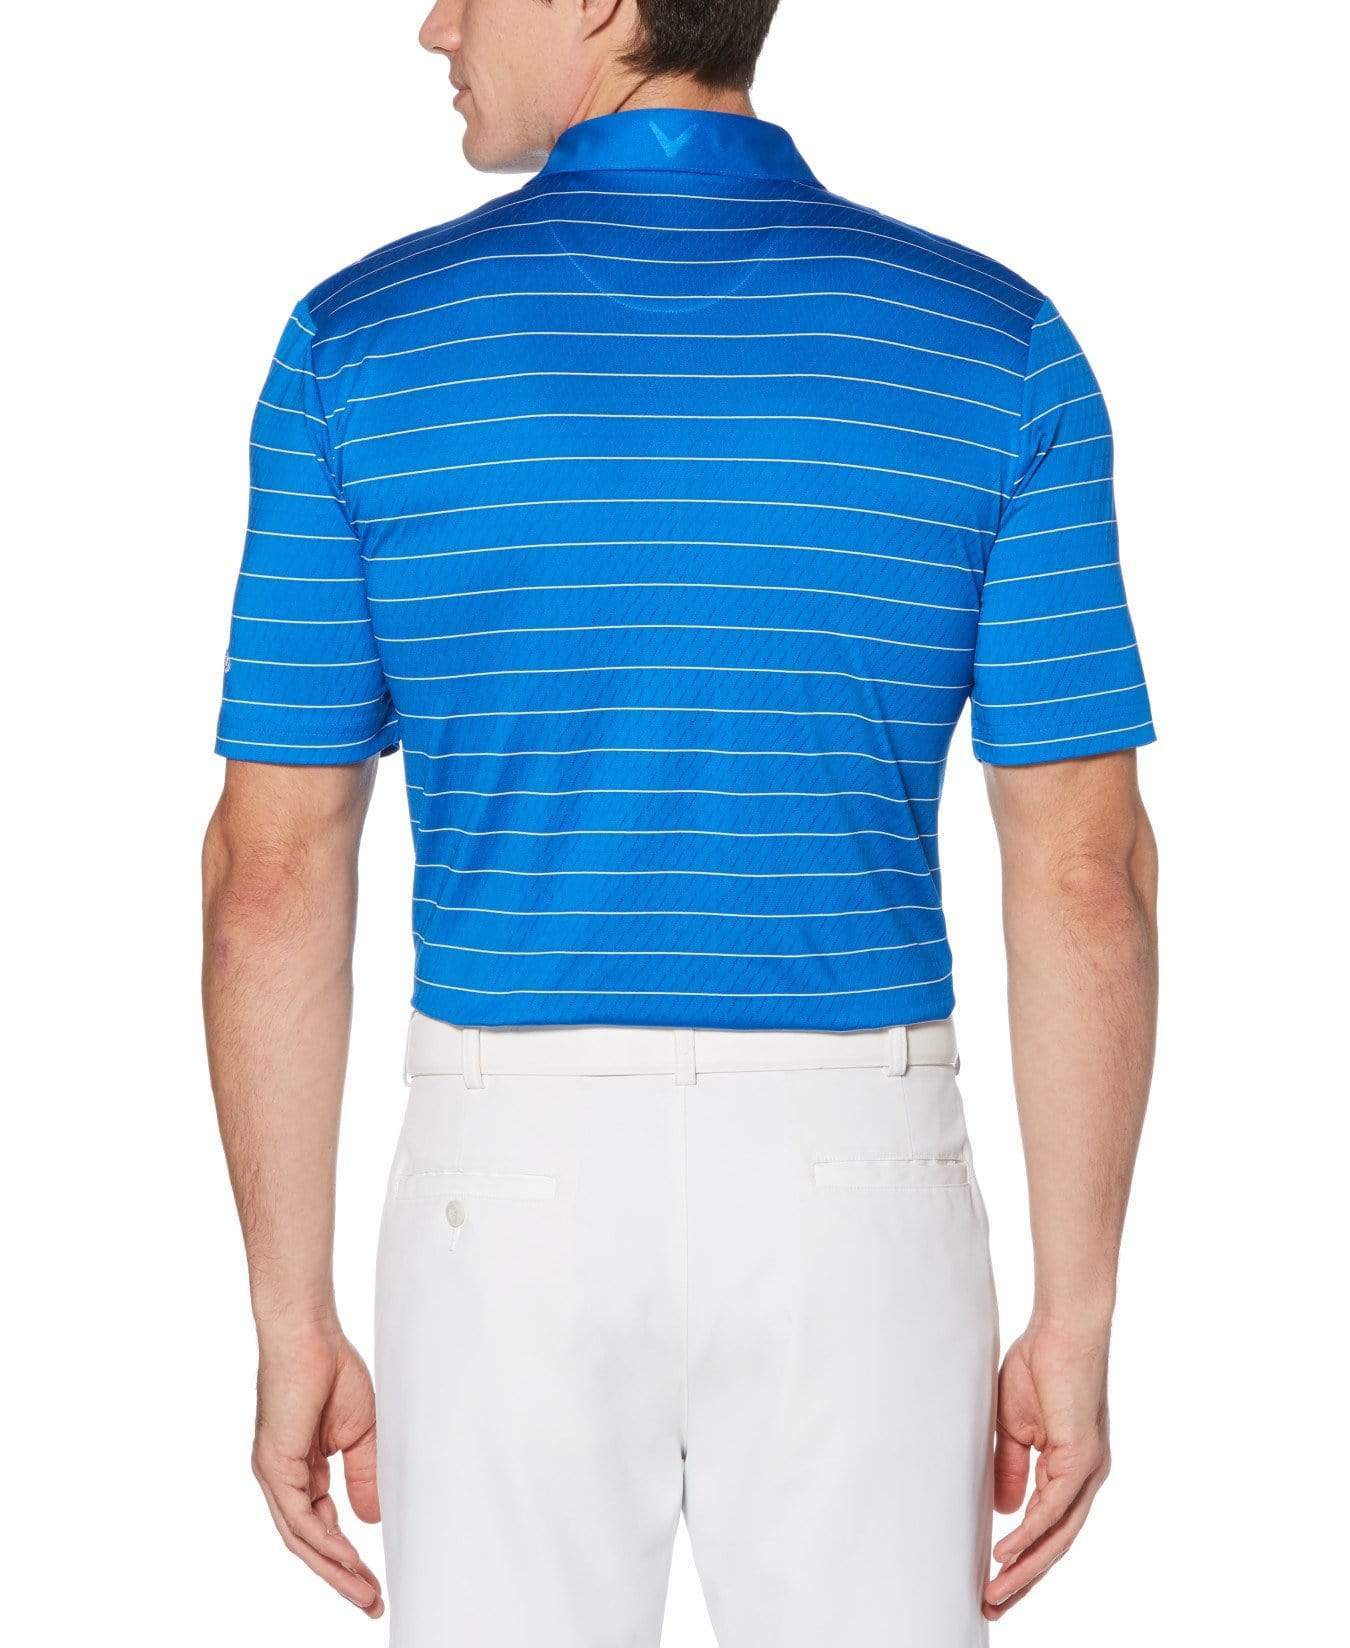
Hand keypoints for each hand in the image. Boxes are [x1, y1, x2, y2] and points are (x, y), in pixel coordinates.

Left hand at [252, 1323, 383, 1617]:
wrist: (309, 1334)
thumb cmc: (332, 1370)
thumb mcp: (361, 1434)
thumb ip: (364, 1477)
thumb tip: (370, 1521)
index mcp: (302, 1470)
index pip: (324, 1526)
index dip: (348, 1557)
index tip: (375, 1581)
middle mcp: (283, 1478)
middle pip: (311, 1543)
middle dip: (342, 1576)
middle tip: (371, 1602)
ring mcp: (275, 1474)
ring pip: (302, 1538)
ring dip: (334, 1568)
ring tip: (364, 1591)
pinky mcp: (274, 1465)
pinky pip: (298, 1516)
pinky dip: (323, 1540)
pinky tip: (347, 1557)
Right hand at [984, 1320, 1111, 1619]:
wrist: (1063, 1329)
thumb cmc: (1040, 1366)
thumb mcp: (1015, 1427)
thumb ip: (1012, 1469)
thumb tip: (1004, 1512)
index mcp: (1070, 1471)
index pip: (1047, 1529)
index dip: (1021, 1560)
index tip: (992, 1585)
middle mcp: (1085, 1480)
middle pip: (1054, 1545)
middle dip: (1022, 1580)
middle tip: (990, 1607)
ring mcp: (1088, 1471)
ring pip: (1057, 1537)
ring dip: (1025, 1569)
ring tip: (994, 1593)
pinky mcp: (1082, 1458)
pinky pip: (1055, 1508)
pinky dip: (1030, 1534)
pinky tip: (1006, 1552)